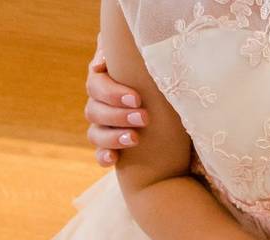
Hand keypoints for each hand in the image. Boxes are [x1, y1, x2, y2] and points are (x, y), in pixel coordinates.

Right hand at [86, 34, 148, 166]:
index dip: (112, 93)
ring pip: (95, 133)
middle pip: (95, 110)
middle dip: (118, 115)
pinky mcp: (111, 149)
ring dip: (114, 136)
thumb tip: (106, 49)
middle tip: (144, 117)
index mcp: (105, 82)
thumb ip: (128, 53)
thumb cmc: (160, 82)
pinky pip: (99, 154)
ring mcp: (103, 128)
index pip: (96, 85)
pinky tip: (114, 159)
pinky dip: (104, 156)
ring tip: (135, 138)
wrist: (174, 113)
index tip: (137, 99)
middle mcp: (100, 105)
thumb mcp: (148, 67)